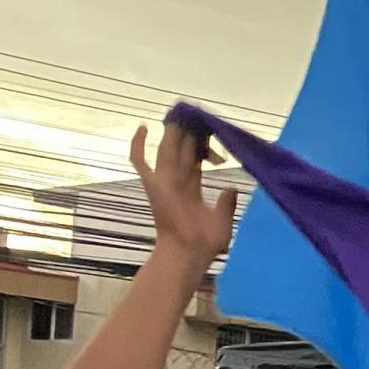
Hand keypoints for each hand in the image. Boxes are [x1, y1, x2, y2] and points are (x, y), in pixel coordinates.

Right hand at [131, 120, 235, 262]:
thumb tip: (231, 188)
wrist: (189, 253)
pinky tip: (144, 127)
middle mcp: (176, 182)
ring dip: (171, 132)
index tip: (210, 133)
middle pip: (181, 150)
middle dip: (188, 133)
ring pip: (165, 149)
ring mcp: (162, 182)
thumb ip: (226, 203)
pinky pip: (139, 161)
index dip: (201, 145)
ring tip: (179, 115)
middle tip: (197, 117)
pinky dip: (137, 144)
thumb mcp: (222, 220)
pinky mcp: (152, 185)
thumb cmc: (205, 243)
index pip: (194, 159)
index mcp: (191, 188)